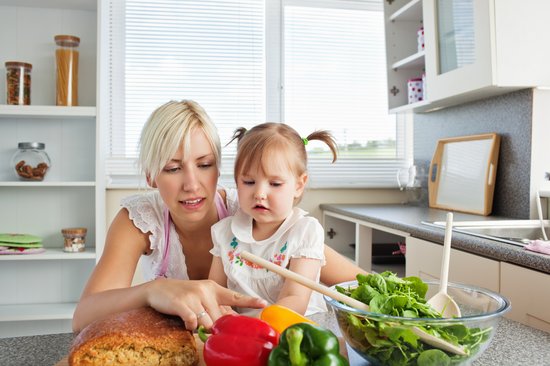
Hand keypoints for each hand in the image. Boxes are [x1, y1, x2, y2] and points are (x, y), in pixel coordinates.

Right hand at [145, 278, 266, 329]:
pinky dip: (190, 326)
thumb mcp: (202, 297)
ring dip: (200, 327)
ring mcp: (194, 296)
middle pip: (219, 319)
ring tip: (191, 319)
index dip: (250, 301)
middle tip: (201, 320)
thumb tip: (233, 320)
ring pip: (207, 323)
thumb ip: (216, 307)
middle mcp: (206, 291)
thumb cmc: (182, 296)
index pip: (235, 297)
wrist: (157, 290)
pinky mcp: (182, 304)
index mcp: (213, 289)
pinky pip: (192, 322)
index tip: (263, 303)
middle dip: (213, 326)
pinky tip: (185, 321)